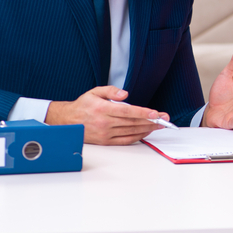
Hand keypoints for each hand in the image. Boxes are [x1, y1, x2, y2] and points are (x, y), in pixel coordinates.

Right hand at [46, 87, 165, 144]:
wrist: (68, 121)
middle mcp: (104, 122)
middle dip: (150, 121)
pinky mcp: (106, 141)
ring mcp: (105, 134)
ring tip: (158, 125)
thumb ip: (111, 91)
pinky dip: (138, 137)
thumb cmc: (84, 105)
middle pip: (132, 122)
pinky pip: (125, 140)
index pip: (127, 111)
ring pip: (131, 131)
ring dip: (147, 129)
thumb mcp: (95, 91)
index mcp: (102, 109)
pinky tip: (146, 132)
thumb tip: (125, 94)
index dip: (143, 113)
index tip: (155, 113)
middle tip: (164, 119)